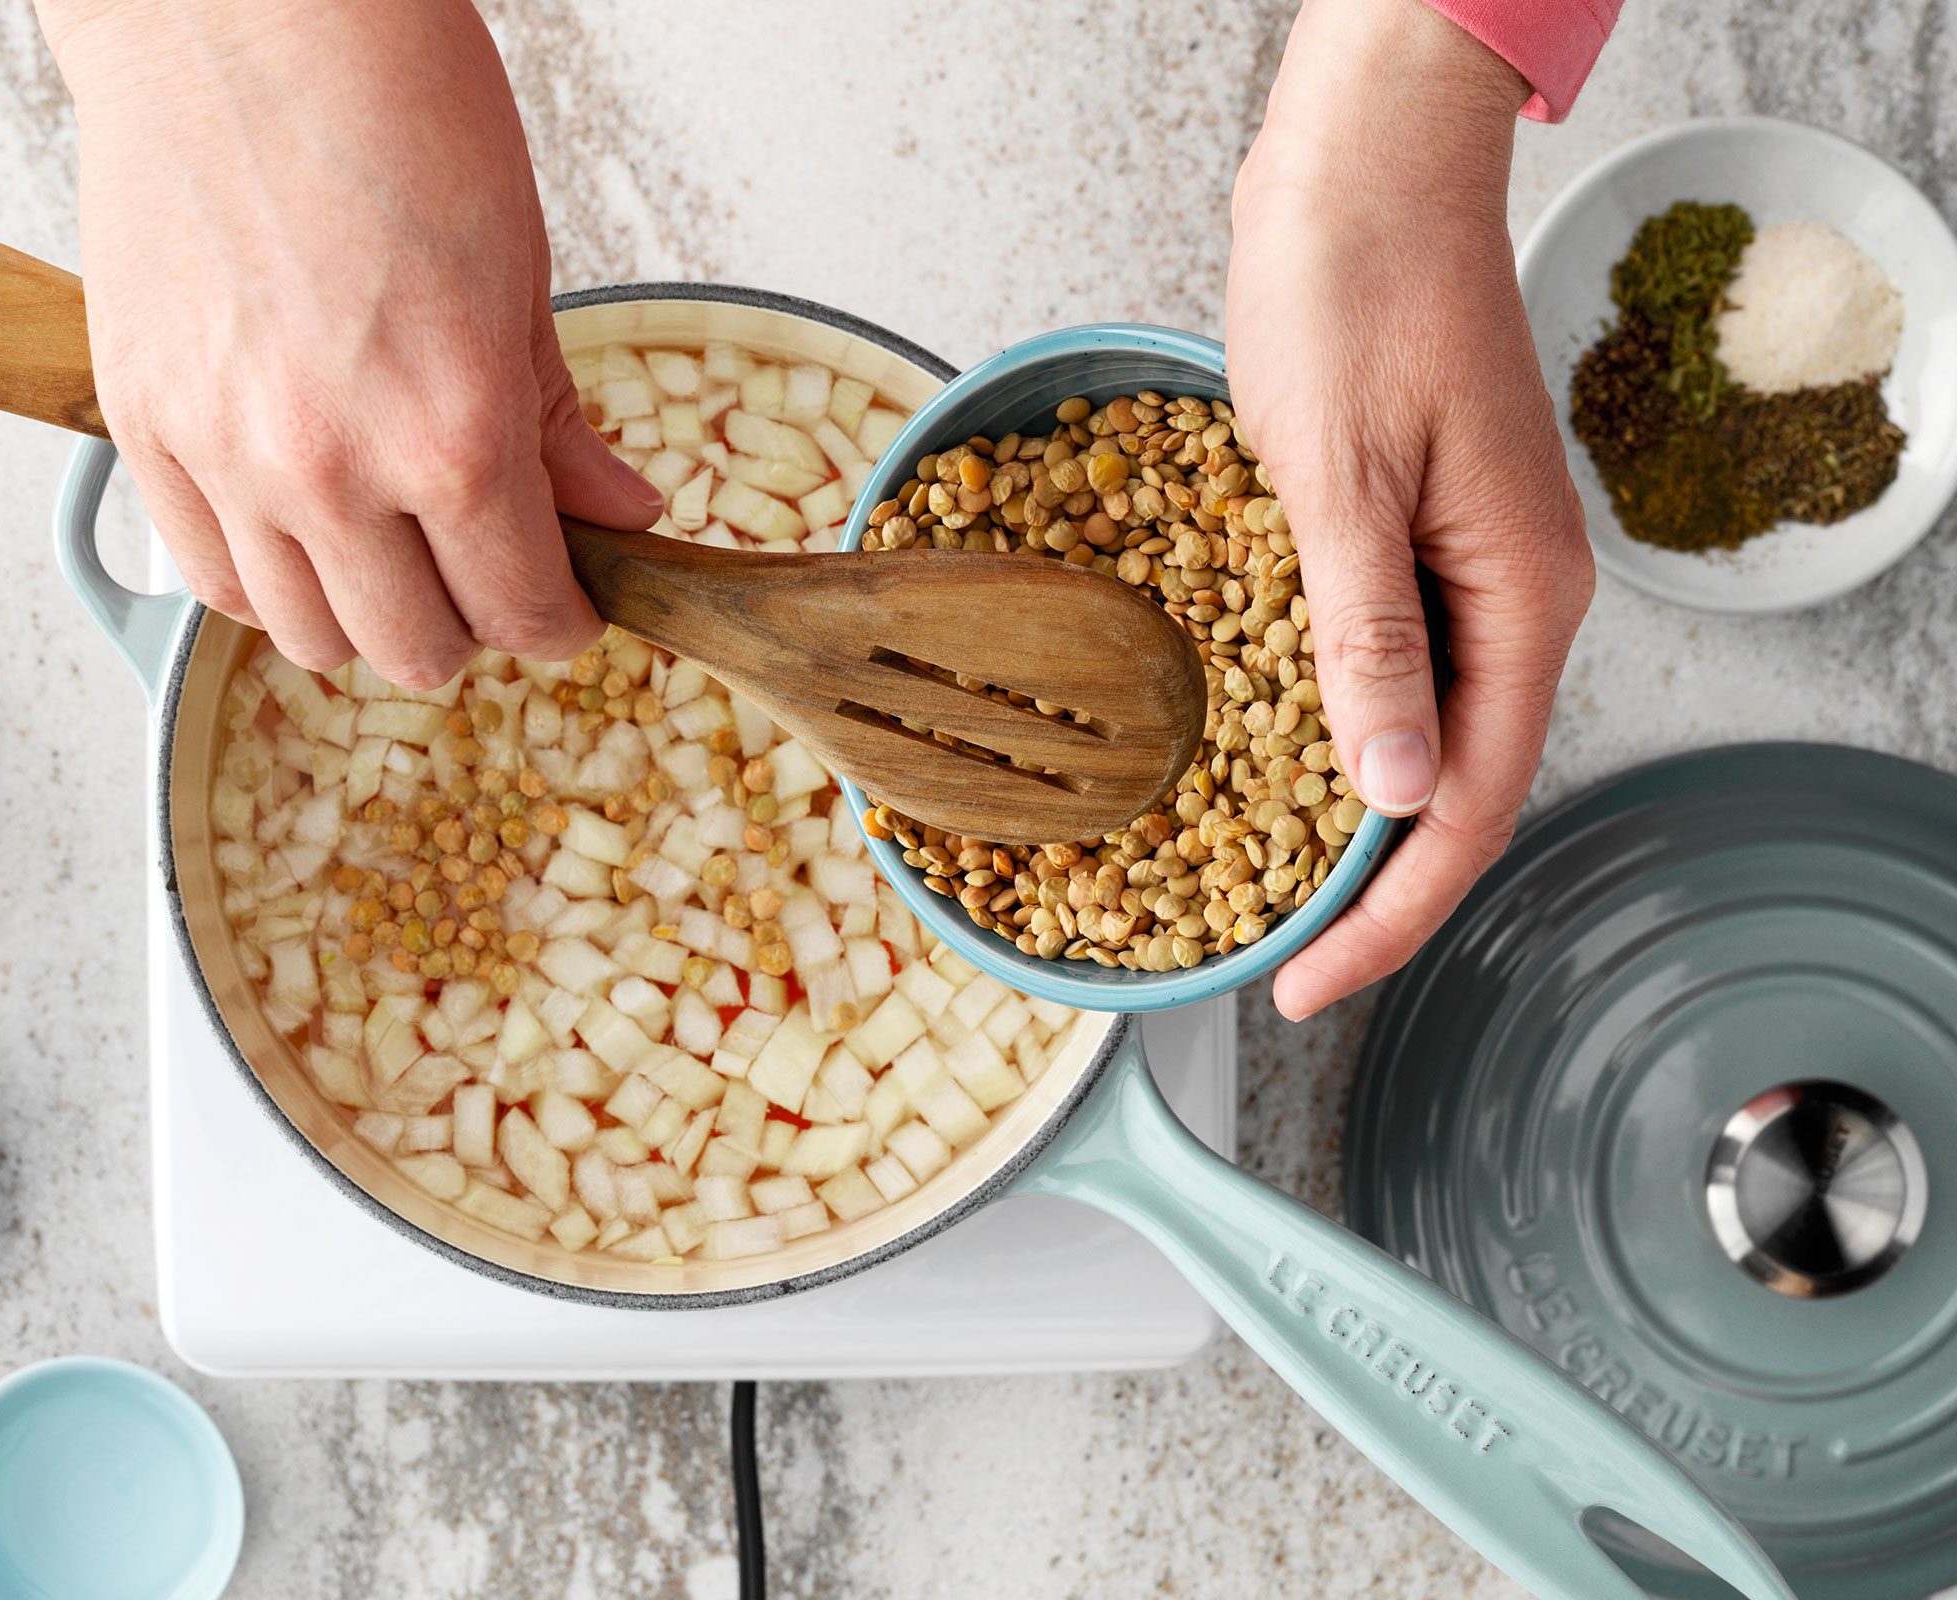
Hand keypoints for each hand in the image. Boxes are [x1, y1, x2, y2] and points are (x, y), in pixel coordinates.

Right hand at [35, 0, 661, 683]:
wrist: (240, 15)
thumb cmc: (391, 106)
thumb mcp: (520, 271)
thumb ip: (557, 423)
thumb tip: (617, 516)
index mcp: (453, 435)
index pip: (523, 614)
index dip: (562, 620)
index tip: (566, 601)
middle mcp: (334, 471)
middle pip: (416, 650)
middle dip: (471, 625)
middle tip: (484, 570)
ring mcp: (226, 459)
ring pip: (306, 639)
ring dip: (365, 617)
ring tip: (392, 554)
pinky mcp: (145, 431)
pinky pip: (211, 581)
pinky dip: (269, 583)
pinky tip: (305, 533)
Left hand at [1225, 0, 1592, 1018]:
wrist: (1362, 165)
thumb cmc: (1354, 292)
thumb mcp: (1341, 478)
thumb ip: (1371, 640)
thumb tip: (1396, 795)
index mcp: (1521, 594)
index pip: (1473, 805)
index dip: (1390, 915)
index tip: (1305, 988)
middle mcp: (1513, 594)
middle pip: (1456, 785)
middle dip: (1370, 889)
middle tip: (1274, 963)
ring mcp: (1467, 561)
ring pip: (1421, 729)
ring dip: (1348, 816)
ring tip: (1260, 893)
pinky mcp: (1412, 530)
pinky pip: (1385, 660)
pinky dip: (1330, 727)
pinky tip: (1261, 763)